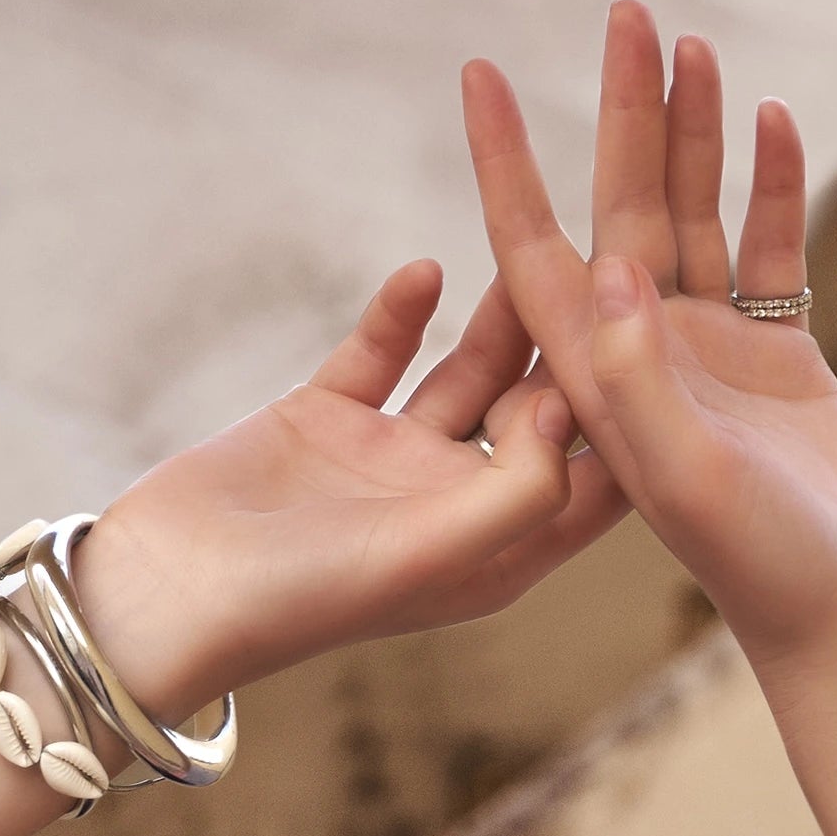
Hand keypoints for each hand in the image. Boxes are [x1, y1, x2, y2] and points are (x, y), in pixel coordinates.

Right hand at [73, 265, 625, 717]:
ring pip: (471, 367)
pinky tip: (428, 265)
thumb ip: (517, 489)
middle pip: (540, 410)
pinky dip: (402, 310)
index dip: (639, 413)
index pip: (597, 480)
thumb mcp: (431, 554)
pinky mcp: (326, 419)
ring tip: (539, 234)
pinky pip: (383, 349)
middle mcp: (455, 508)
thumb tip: (572, 403)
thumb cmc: (299, 601)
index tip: (673, 337)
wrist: (163, 600)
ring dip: (503, 308)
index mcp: (498, 558)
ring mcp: (391, 462)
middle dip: (579, 341)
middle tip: (623, 248)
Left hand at [462, 7, 836, 688]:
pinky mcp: (775, 360)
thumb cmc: (767, 572)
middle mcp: (644, 365)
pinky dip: (770, 187)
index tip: (481, 78)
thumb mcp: (692, 480)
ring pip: (691, 220)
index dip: (507, 167)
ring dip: (690, 135)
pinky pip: (766, 252)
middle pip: (618, 214)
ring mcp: (709, 359)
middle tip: (624, 13)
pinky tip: (769, 118)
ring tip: (690, 45)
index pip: (535, 256)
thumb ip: (640, 382)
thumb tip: (605, 269)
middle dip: (621, 113)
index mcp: (599, 392)